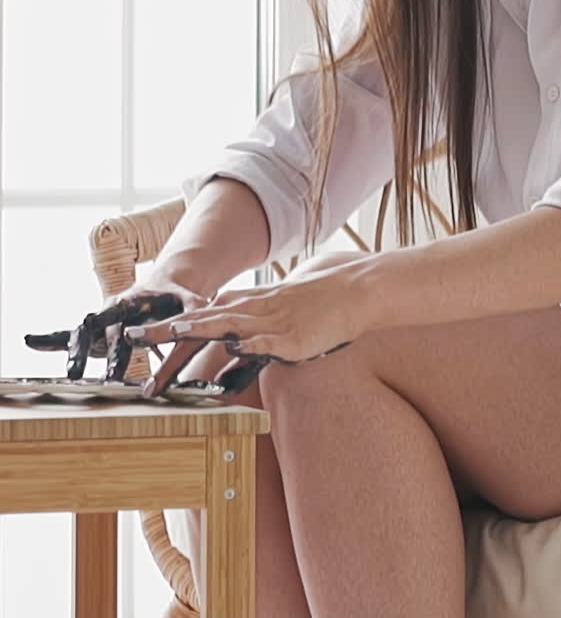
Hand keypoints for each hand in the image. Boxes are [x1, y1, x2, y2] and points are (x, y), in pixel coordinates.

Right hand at [24, 279, 208, 381]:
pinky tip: (31, 339)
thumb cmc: (177, 298)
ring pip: (80, 333)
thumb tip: (203, 319)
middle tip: (83, 375)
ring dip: (69, 350)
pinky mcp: (97, 332)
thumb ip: (194, 310)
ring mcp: (102, 320)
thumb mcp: (190, 300)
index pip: (120, 318)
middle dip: (87, 351)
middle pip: (94, 328)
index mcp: (133, 300)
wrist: (164, 287)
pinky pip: (70, 334)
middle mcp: (112, 310)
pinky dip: (50, 337)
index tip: (118, 359)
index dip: (118, 340)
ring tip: (67, 372)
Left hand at [129, 262, 364, 394]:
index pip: (193, 319)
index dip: (162, 332)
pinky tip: (232, 348)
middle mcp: (247, 311)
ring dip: (196, 330)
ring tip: (170, 335)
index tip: (133, 341)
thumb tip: (224, 352)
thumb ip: (245, 332)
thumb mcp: (269, 315)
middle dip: (164, 335)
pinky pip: (265, 341)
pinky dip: (247, 345)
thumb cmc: (308, 306)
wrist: (346, 290)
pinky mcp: (290, 336)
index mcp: (239, 306)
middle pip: (198, 322)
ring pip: (225, 325)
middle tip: (133, 340)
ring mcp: (268, 322)